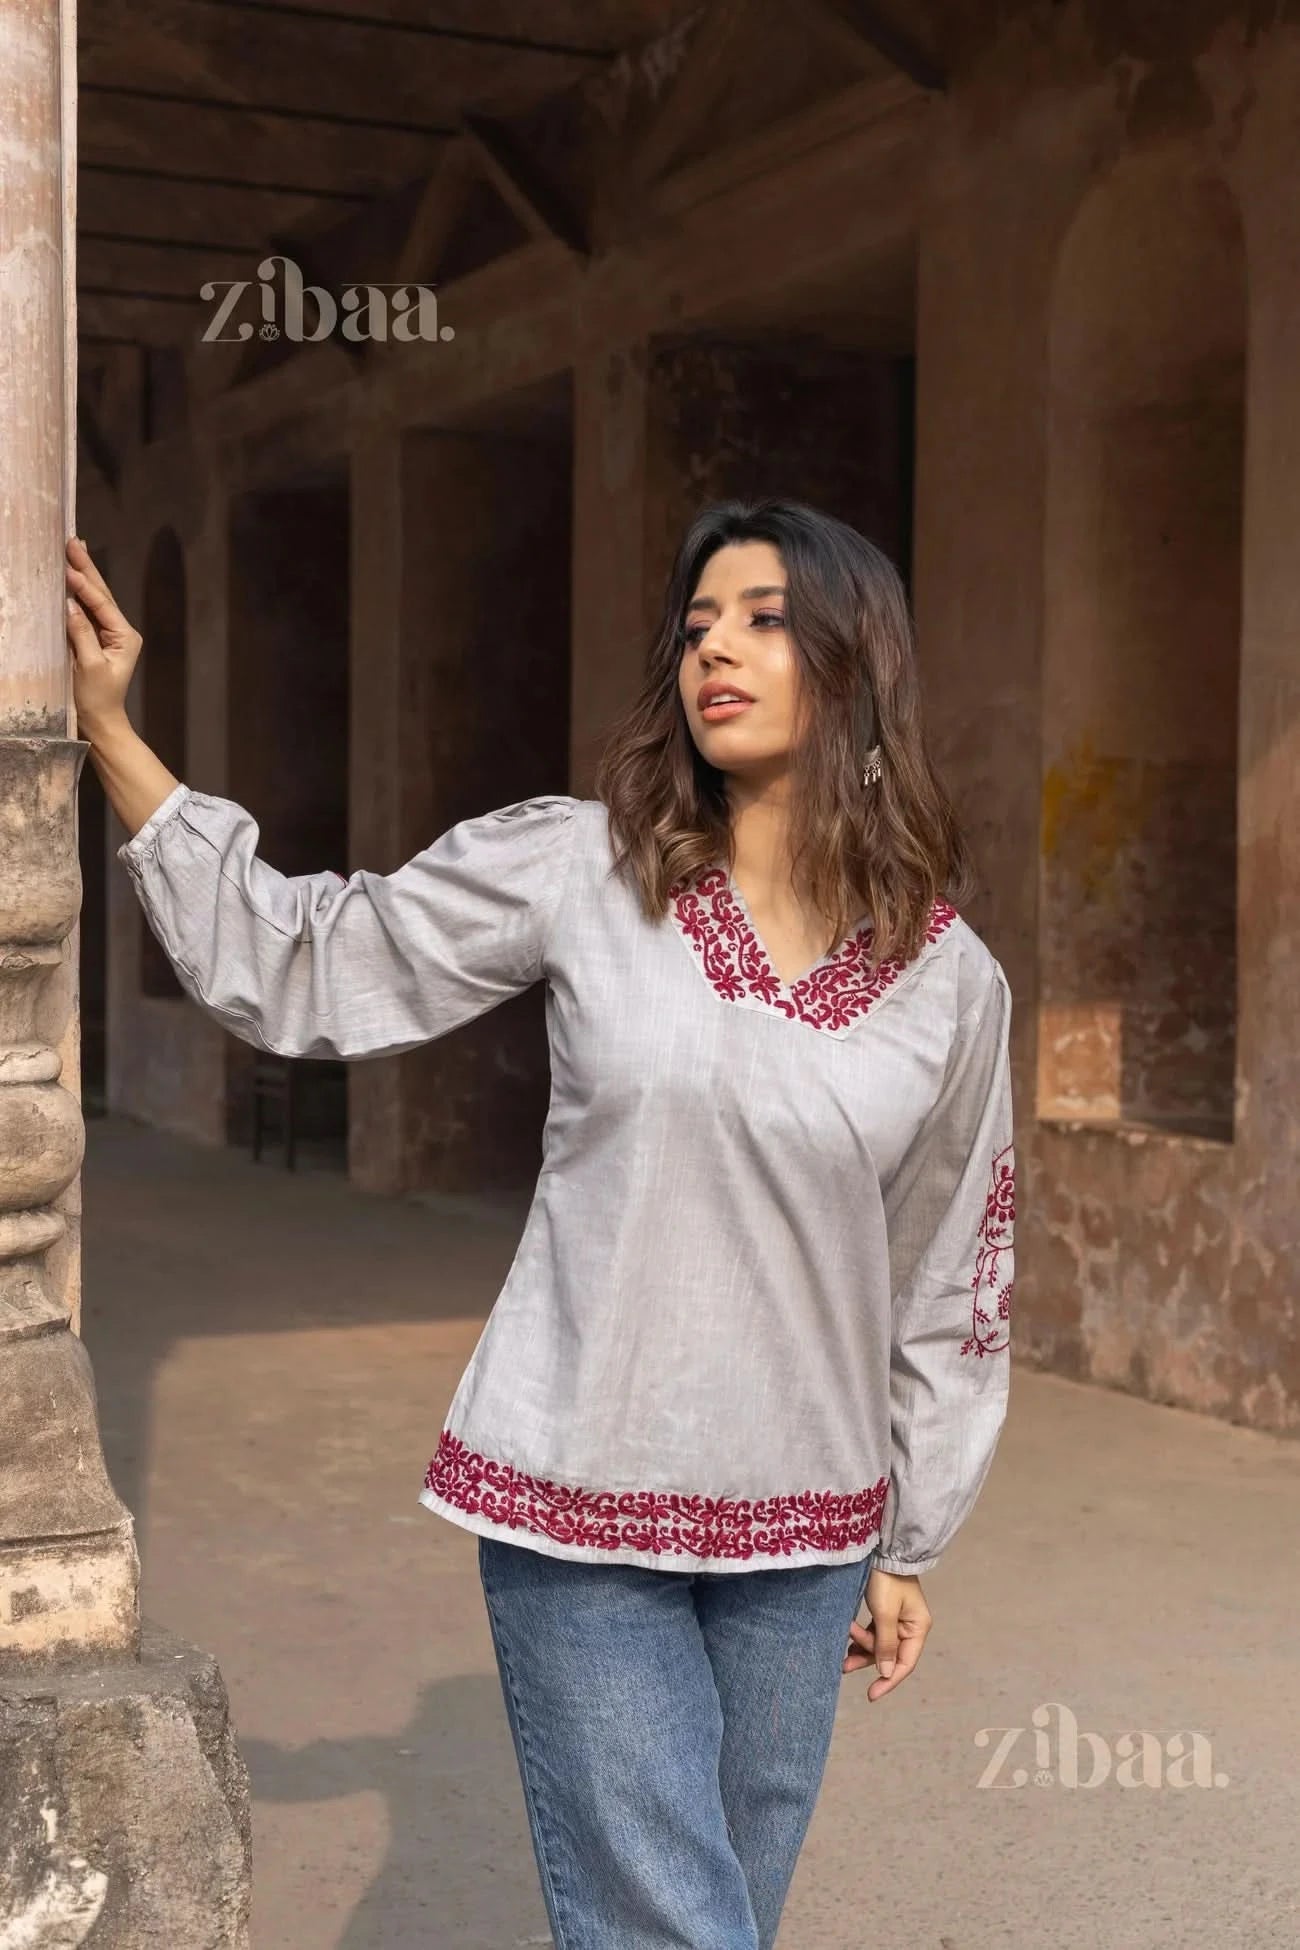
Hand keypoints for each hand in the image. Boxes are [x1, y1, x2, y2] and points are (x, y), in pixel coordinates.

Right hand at [65, 536, 141, 736]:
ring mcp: (108, 634)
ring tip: (73, 548)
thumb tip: (70, 604)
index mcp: (125, 636)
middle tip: (72, 540)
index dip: (83, 584)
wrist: (101, 722)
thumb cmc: (97, 699)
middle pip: (101, 593)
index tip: (67, 564)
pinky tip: (70, 577)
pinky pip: (85, 611)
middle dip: (86, 567)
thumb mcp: (88, 666)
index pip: (101, 603)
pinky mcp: (96, 639)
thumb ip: (81, 634)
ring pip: (94, 599)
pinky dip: (77, 592)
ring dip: (82, 574)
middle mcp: (120, 631)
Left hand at [843, 1566, 931, 1700]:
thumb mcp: (884, 1613)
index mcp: (918, 1627)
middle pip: (889, 1654)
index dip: (889, 1681)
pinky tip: (848, 1641)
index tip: (871, 1694)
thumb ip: (885, 1644)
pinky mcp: (886, 1611)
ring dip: (861, 1647)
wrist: (880, 1549)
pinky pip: (874, 1632)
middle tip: (843, 1666)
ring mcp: (898, 1619)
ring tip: (841, 1653)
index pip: (905, 1663)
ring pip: (879, 1644)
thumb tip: (888, 1673)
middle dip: (866, 1659)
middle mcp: (911, 1626)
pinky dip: (862, 1637)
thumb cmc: (886, 1580)